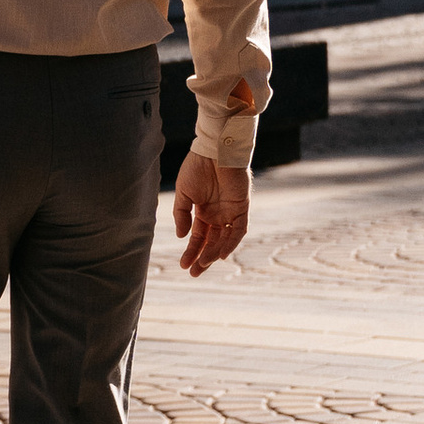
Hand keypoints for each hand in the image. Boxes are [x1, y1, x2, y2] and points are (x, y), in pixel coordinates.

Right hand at [171, 153, 248, 276]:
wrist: (214, 150)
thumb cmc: (197, 168)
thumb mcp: (183, 193)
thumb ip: (181, 214)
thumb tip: (181, 236)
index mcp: (203, 211)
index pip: (198, 237)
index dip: (191, 251)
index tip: (183, 265)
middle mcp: (218, 214)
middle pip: (211, 242)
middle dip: (202, 258)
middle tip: (193, 273)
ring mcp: (230, 212)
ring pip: (224, 239)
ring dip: (214, 253)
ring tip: (203, 265)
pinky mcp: (242, 208)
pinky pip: (238, 230)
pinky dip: (231, 242)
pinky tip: (221, 254)